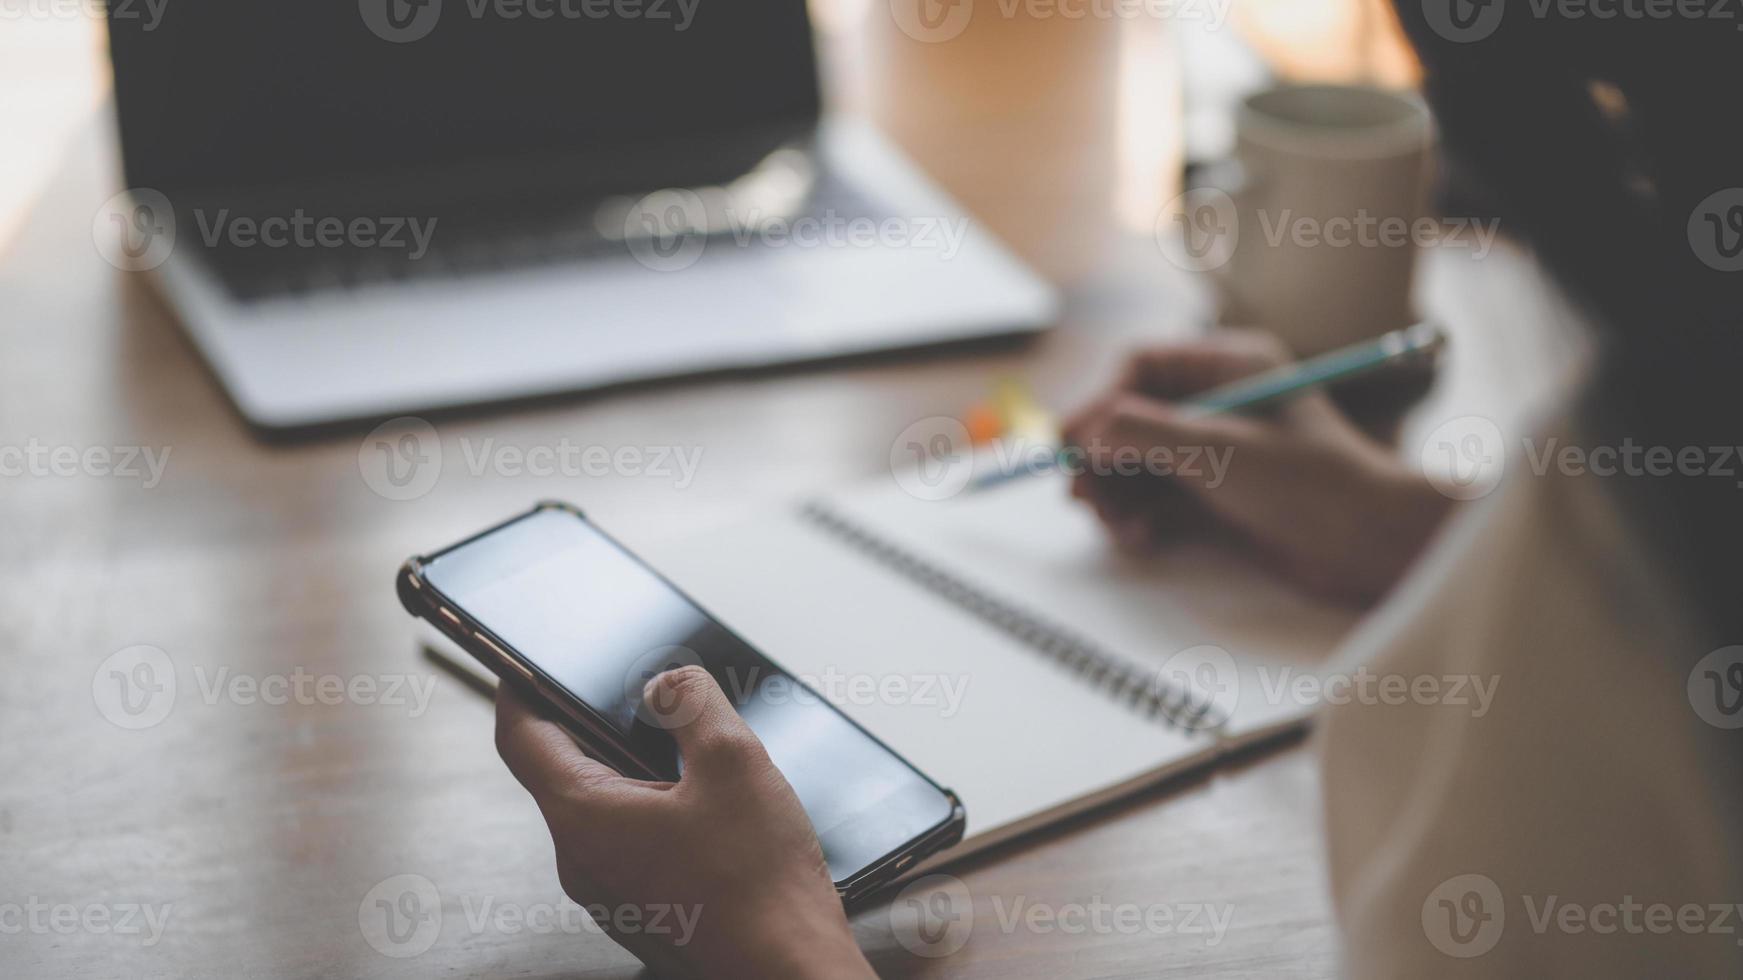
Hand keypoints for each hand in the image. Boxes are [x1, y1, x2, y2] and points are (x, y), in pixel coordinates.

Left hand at [494, 667, 875, 979]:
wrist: (788, 970)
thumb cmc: (760, 885)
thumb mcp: (734, 761)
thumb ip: (692, 704)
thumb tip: (666, 683)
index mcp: (584, 817)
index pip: (520, 738)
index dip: (518, 688)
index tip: (522, 661)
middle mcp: (582, 860)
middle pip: (561, 771)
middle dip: (590, 724)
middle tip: (627, 691)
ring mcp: (608, 891)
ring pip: (598, 808)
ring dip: (628, 769)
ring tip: (682, 748)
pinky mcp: (639, 908)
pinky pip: (625, 843)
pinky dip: (648, 810)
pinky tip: (701, 805)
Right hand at [1061, 330, 1453, 604]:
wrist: (1372, 547)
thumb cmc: (1311, 484)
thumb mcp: (1219, 448)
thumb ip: (1143, 434)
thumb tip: (1085, 435)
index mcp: (1230, 366)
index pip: (1140, 368)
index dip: (1100, 403)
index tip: (1074, 445)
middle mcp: (1219, 403)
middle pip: (1130, 418)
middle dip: (1102, 457)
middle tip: (1079, 493)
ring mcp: (1217, 453)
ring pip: (1137, 464)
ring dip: (1115, 494)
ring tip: (1112, 524)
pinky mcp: (1218, 498)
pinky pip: (1156, 500)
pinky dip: (1138, 517)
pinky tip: (1140, 538)